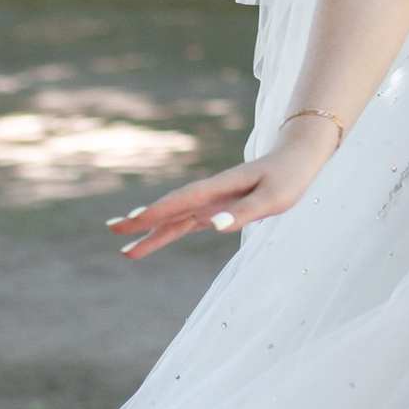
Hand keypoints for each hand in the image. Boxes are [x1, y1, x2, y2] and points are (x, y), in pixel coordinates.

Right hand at [108, 122, 336, 258]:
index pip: (183, 201)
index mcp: (221, 187)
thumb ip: (244, 212)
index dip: (158, 211)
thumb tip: (213, 226)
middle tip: (112, 229)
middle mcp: (211, 193)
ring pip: (176, 218)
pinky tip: (156, 239)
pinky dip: (170, 230)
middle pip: (171, 209)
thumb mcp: (274, 198)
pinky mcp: (218, 207)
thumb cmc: (289, 178)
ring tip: (126, 249)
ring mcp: (212, 200)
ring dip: (151, 231)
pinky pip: (188, 221)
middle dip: (142, 220)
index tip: (132, 220)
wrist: (296, 159)